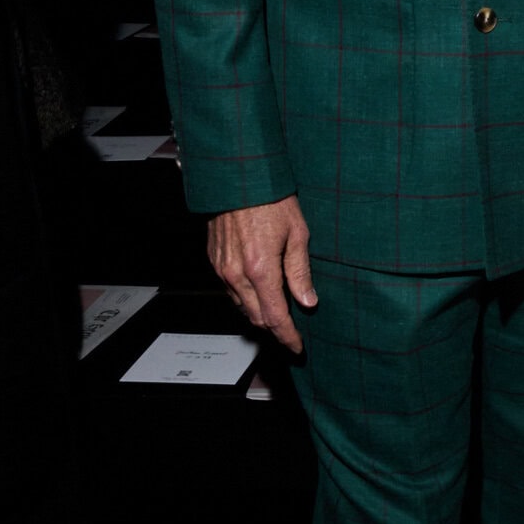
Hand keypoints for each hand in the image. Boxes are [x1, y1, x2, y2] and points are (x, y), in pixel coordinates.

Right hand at [207, 196, 316, 354]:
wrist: (238, 178)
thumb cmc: (270, 199)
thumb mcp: (297, 233)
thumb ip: (300, 271)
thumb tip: (308, 301)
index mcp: (260, 269)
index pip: (275, 317)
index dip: (287, 335)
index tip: (297, 345)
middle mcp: (236, 274)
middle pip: (256, 317)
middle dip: (275, 328)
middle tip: (292, 330)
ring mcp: (222, 268)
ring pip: (242, 306)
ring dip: (260, 313)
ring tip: (279, 310)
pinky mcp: (215, 261)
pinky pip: (230, 290)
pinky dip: (246, 297)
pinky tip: (260, 291)